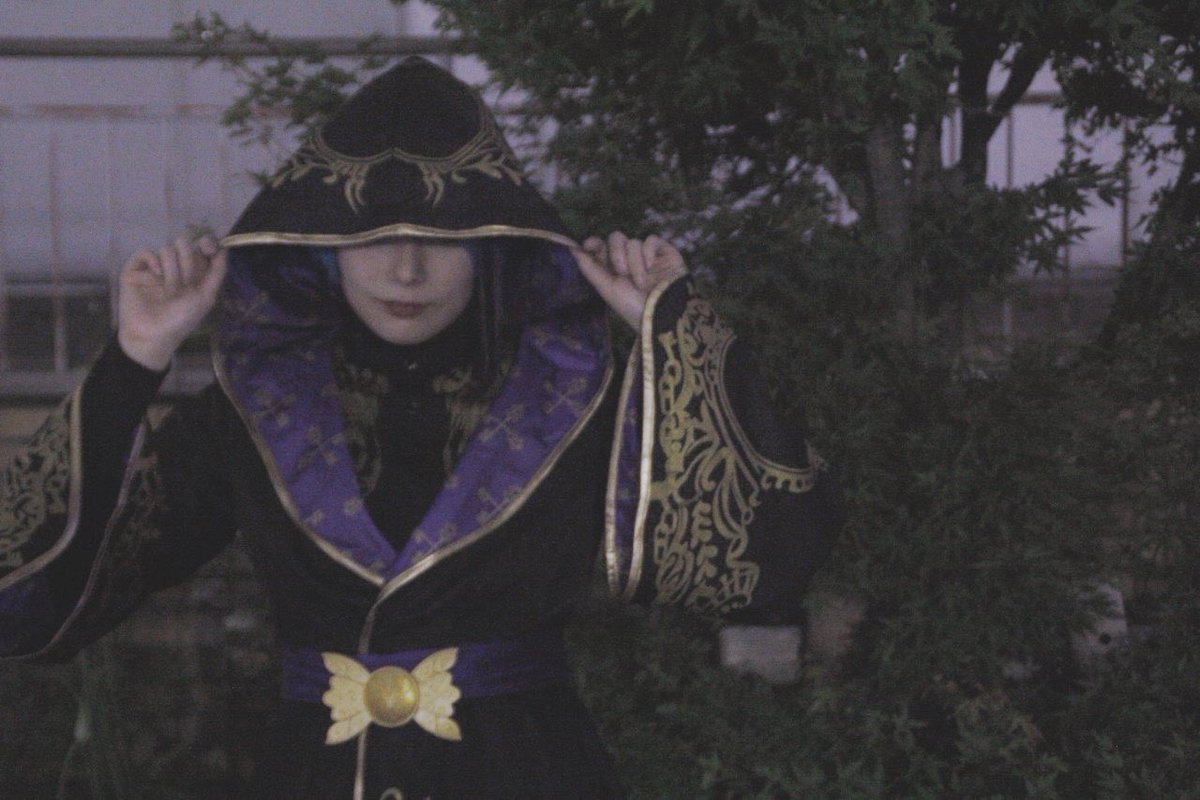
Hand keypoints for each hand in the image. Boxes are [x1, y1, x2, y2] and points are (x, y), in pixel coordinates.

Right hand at [117, 235, 227, 370]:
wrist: (153, 335)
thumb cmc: (182, 320)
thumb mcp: (206, 297)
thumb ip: (217, 272)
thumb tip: (224, 248)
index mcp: (193, 273)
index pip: (200, 246)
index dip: (206, 242)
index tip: (207, 246)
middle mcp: (175, 267)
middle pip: (184, 244)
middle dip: (189, 262)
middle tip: (186, 283)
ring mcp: (154, 267)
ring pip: (167, 249)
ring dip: (172, 271)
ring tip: (170, 292)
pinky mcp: (135, 269)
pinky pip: (146, 252)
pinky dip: (153, 261)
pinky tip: (156, 276)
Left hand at [571, 231, 687, 332]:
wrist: (661, 313)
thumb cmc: (632, 307)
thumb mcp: (607, 288)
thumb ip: (590, 268)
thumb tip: (572, 250)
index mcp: (613, 268)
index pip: (602, 246)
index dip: (594, 242)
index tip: (589, 245)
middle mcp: (629, 259)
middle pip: (616, 238)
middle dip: (616, 254)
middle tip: (622, 273)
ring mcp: (648, 255)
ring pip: (634, 242)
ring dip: (635, 263)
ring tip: (642, 282)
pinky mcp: (664, 252)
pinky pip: (651, 240)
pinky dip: (649, 253)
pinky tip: (652, 268)